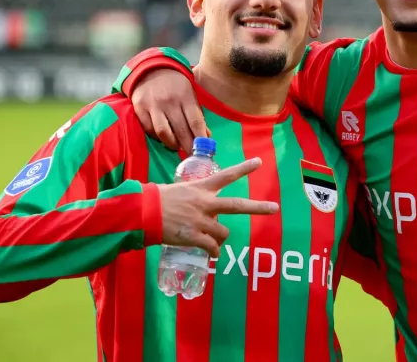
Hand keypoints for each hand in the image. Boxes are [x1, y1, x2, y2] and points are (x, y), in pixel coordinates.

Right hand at [131, 68, 208, 152]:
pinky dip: (157, 137)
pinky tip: (163, 138)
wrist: (151, 70)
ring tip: (177, 147)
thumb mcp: (190, 94)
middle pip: (180, 130)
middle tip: (192, 156)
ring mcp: (153, 105)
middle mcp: (169, 101)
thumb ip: (197, 114)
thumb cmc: (176, 85)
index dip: (200, 137)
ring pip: (163, 132)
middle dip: (187, 146)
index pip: (195, 121)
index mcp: (185, 96)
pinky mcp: (140, 109)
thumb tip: (206, 136)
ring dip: (172, 144)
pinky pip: (149, 129)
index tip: (204, 150)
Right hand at [158, 158, 277, 256]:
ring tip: (210, 239)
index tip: (259, 163)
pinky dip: (213, 252)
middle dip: (258, 207)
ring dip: (220, 238)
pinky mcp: (194, 236)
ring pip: (223, 232)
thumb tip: (198, 208)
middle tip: (274, 208)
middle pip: (237, 205)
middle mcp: (205, 203)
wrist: (142, 213)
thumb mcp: (178, 190)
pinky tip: (211, 254)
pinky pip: (212, 248)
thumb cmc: (156, 200)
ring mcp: (201, 220)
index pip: (227, 176)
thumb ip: (193, 197)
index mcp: (201, 188)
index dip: (244, 169)